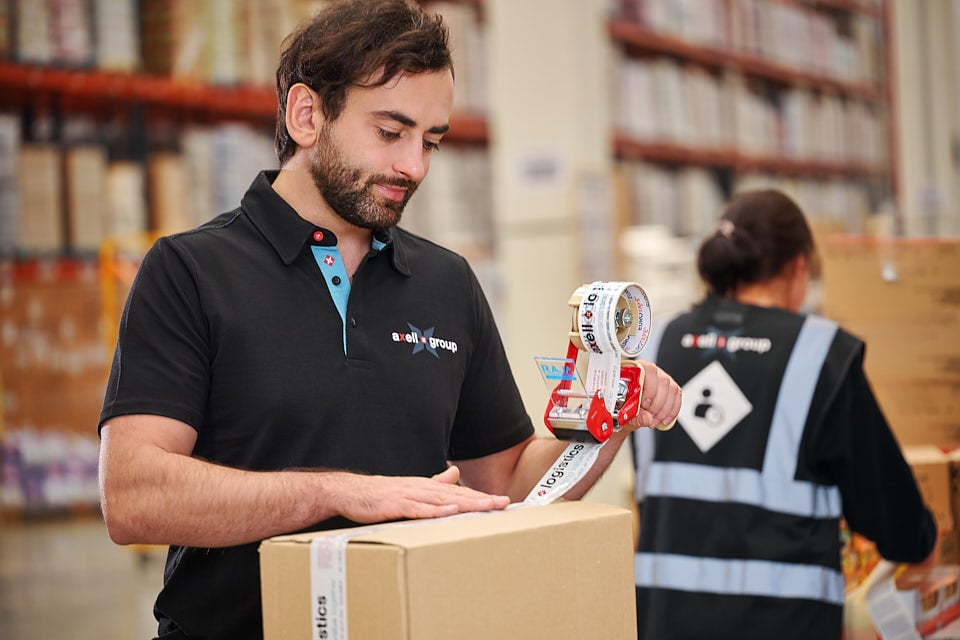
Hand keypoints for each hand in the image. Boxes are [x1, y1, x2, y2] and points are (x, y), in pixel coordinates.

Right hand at [323, 465, 509, 523]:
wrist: (349, 492)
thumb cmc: (380, 492)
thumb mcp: (411, 487)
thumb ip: (434, 483)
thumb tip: (454, 474)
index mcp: (427, 486)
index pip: (459, 492)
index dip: (481, 496)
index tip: (502, 501)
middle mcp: (421, 488)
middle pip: (457, 494)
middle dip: (481, 499)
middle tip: (504, 503)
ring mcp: (409, 496)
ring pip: (443, 500)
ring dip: (466, 503)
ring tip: (486, 507)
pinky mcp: (396, 505)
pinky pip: (419, 509)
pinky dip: (436, 510)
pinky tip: (451, 511)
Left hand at [619, 361, 680, 430]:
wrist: (624, 409)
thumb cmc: (621, 405)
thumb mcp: (623, 412)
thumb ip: (634, 415)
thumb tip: (646, 418)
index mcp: (634, 370)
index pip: (648, 370)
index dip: (649, 388)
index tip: (644, 404)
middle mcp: (650, 372)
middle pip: (663, 381)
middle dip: (657, 404)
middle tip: (649, 416)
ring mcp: (661, 378)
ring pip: (672, 389)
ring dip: (665, 409)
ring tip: (655, 420)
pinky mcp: (670, 388)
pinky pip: (677, 397)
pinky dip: (672, 411)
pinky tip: (664, 419)